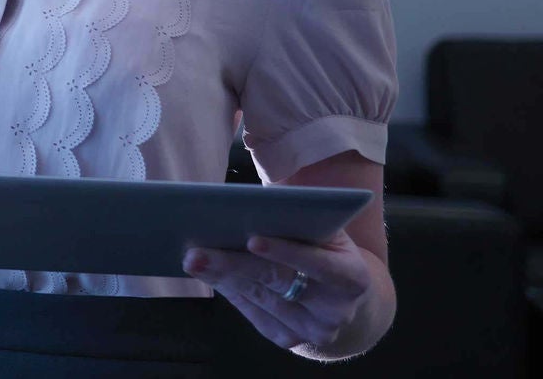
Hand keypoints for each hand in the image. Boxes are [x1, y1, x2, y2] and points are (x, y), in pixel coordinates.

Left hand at [182, 229, 374, 355]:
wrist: (342, 292)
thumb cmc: (324, 246)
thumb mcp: (324, 228)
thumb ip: (297, 218)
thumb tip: (245, 206)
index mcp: (352, 277)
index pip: (317, 264)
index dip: (285, 252)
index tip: (251, 240)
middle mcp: (336, 310)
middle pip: (278, 283)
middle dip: (234, 265)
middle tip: (196, 251)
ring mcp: (312, 330)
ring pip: (260, 299)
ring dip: (222, 277)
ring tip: (192, 259)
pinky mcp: (289, 339)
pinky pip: (253, 314)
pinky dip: (229, 291)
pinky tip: (209, 274)